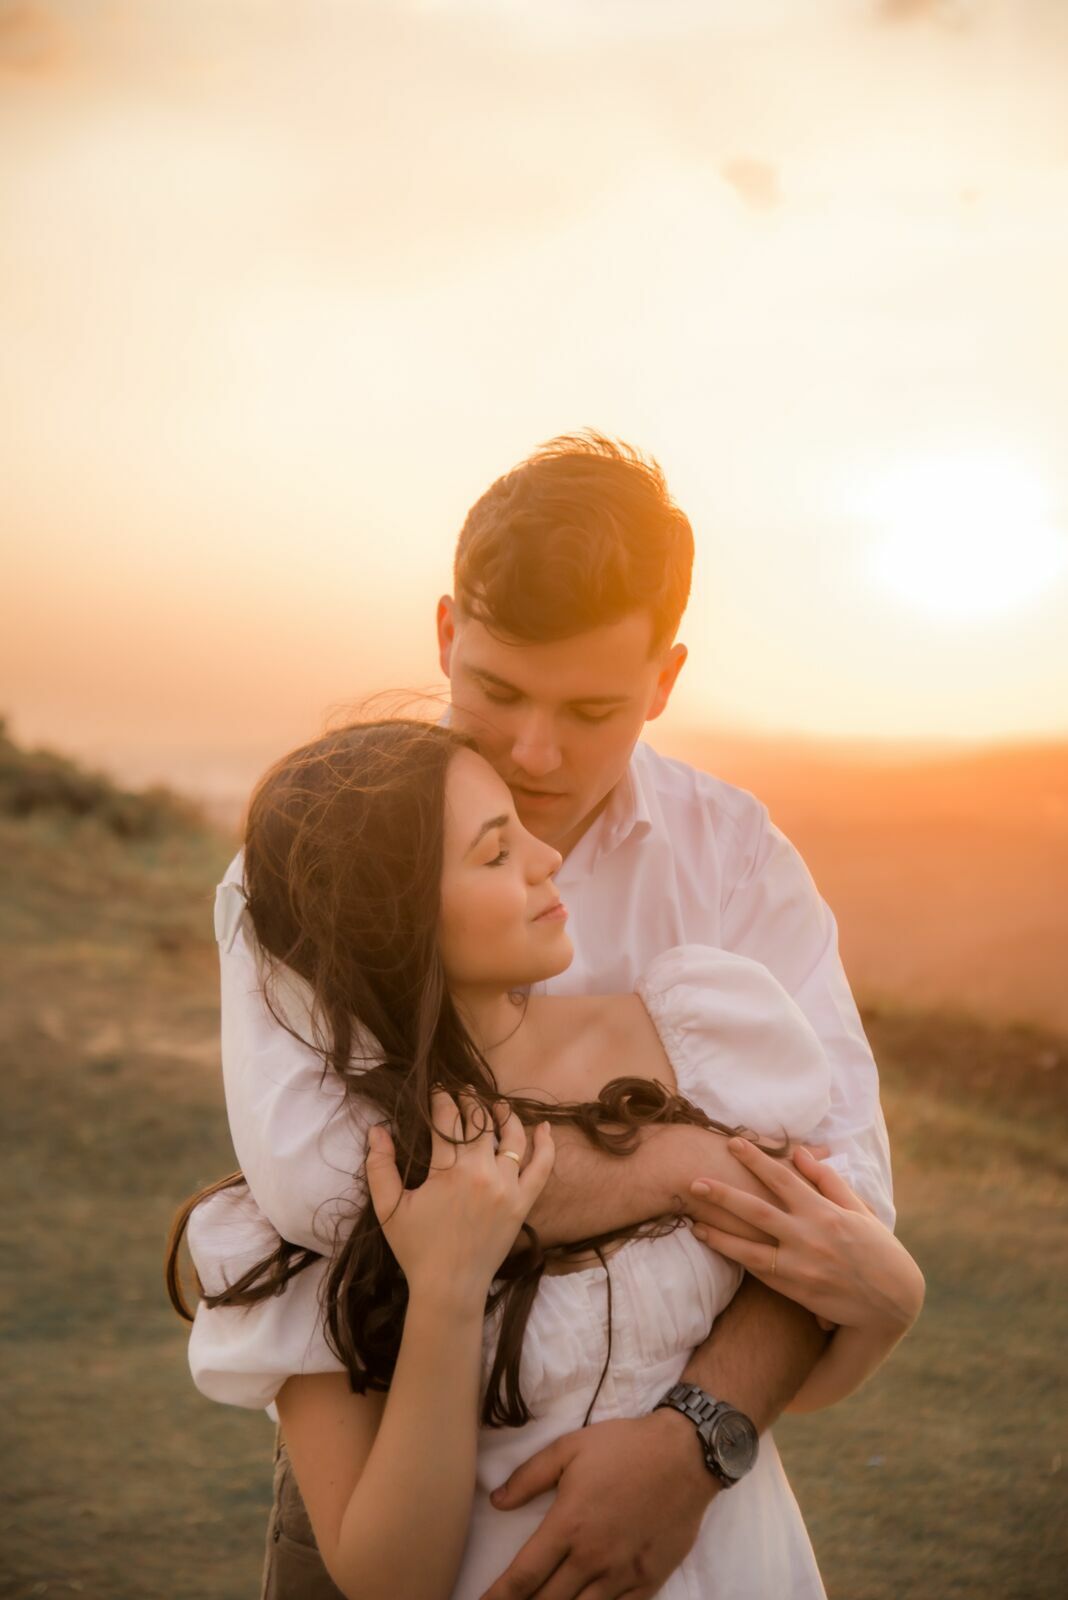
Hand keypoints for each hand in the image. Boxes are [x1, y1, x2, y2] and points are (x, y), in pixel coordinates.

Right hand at [366, 1090, 554, 1302]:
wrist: (450, 1288)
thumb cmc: (416, 1248)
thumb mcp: (389, 1208)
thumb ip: (379, 1167)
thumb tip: (376, 1130)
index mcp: (449, 1171)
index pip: (447, 1120)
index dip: (441, 1099)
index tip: (438, 1089)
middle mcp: (483, 1173)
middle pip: (479, 1122)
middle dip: (469, 1101)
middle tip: (462, 1091)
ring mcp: (507, 1188)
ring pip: (512, 1138)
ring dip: (504, 1116)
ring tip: (496, 1105)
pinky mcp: (523, 1203)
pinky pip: (542, 1168)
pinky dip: (545, 1146)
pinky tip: (543, 1128)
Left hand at [481, 1410, 712, 1599]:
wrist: (684, 1455)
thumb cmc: (624, 1447)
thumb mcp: (570, 1448)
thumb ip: (529, 1477)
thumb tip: (497, 1501)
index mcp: (568, 1525)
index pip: (523, 1577)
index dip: (497, 1598)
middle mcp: (592, 1558)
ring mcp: (622, 1574)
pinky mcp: (648, 1581)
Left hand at [688, 1139, 923, 1333]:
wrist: (891, 1303)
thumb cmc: (878, 1250)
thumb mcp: (858, 1210)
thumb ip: (828, 1181)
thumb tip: (800, 1152)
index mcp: (825, 1213)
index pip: (782, 1179)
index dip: (755, 1160)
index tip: (732, 1143)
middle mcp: (809, 1238)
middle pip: (756, 1211)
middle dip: (723, 1195)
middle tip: (694, 1180)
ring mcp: (800, 1267)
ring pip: (749, 1248)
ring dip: (719, 1234)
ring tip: (693, 1222)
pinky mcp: (795, 1291)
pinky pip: (759, 1272)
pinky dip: (736, 1258)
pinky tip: (716, 1247)